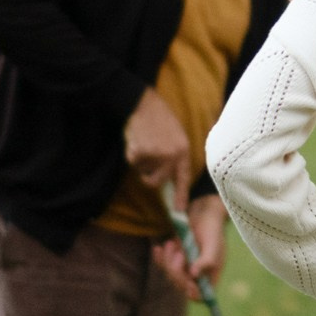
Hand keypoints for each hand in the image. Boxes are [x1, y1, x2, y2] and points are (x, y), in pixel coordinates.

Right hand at [124, 88, 191, 209]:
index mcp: (183, 151)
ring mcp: (155, 156)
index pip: (183, 179)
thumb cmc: (161, 119)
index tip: (179, 210)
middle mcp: (171, 157)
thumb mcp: (177, 137)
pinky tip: (138, 139)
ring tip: (146, 142)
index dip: (181, 196)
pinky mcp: (140, 153)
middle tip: (148, 161)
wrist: (144, 104)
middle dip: (148, 176)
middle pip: (155, 181)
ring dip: (141, 161)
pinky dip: (132, 153)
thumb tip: (171, 178)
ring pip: (142, 171)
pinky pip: (133, 162)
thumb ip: (176, 156)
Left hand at [153, 193, 227, 299]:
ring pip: (170, 275)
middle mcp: (197, 275)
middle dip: (177, 271)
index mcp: (211, 275)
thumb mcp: (213, 244)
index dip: (194, 293)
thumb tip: (194, 275)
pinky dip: (159, 258)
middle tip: (180, 253)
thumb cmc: (212, 228)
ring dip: (168, 261)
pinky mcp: (174, 258)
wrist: (203, 212)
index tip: (189, 284)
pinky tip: (158, 249)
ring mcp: (185, 267)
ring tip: (173, 243)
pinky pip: (163, 264)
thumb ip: (207, 260)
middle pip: (182, 285)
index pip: (202, 295)